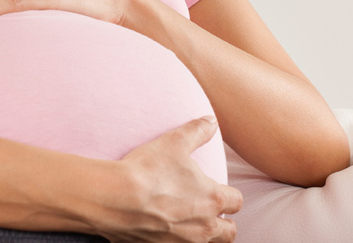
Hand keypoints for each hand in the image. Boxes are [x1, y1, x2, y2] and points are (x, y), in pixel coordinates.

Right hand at [99, 116, 241, 242]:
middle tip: (209, 210)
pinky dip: (180, 241)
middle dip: (224, 221)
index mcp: (213, 199)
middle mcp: (204, 226)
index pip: (237, 202)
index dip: (229, 195)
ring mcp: (185, 242)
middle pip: (229, 232)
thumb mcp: (175, 142)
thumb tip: (212, 121)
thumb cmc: (148, 170)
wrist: (116, 199)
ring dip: (205, 235)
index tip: (216, 189)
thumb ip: (198, 131)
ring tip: (191, 222)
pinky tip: (168, 229)